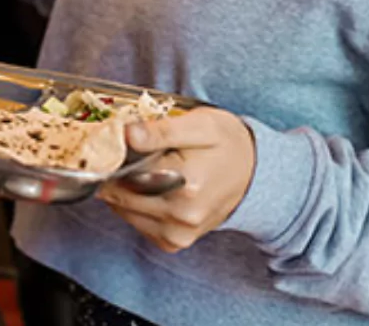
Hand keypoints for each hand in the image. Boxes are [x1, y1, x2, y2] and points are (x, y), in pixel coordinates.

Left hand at [97, 107, 256, 253]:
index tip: (117, 142)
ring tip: (144, 169)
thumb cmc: (226, 144)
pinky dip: (134, 206)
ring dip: (123, 190)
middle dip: (116, 172)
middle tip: (130, 152)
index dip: (115, 155)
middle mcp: (181, 215)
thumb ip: (162, 130)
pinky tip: (151, 188)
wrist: (253, 174)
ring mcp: (177, 233)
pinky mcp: (174, 242)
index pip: (125, 171)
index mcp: (186, 183)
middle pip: (120, 194)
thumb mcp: (200, 124)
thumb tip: (127, 133)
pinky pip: (136, 223)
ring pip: (122, 210)